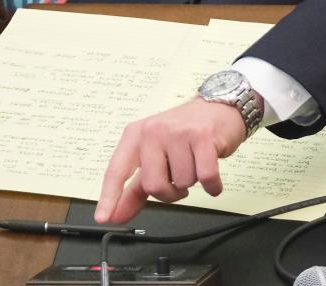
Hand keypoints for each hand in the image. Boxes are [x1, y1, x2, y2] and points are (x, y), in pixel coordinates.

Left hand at [94, 97, 248, 224]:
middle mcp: (154, 130)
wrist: (220, 108)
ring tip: (195, 162)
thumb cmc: (186, 132)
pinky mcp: (203, 137)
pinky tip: (212, 177)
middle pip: (153, 186)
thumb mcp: (156, 155)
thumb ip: (135, 188)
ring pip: (182, 183)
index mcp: (137, 135)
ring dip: (192, 183)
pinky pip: (205, 177)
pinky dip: (212, 185)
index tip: (104, 218)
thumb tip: (116, 214)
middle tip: (178, 178)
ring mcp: (178, 132)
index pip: (117, 170)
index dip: (110, 197)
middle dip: (170, 192)